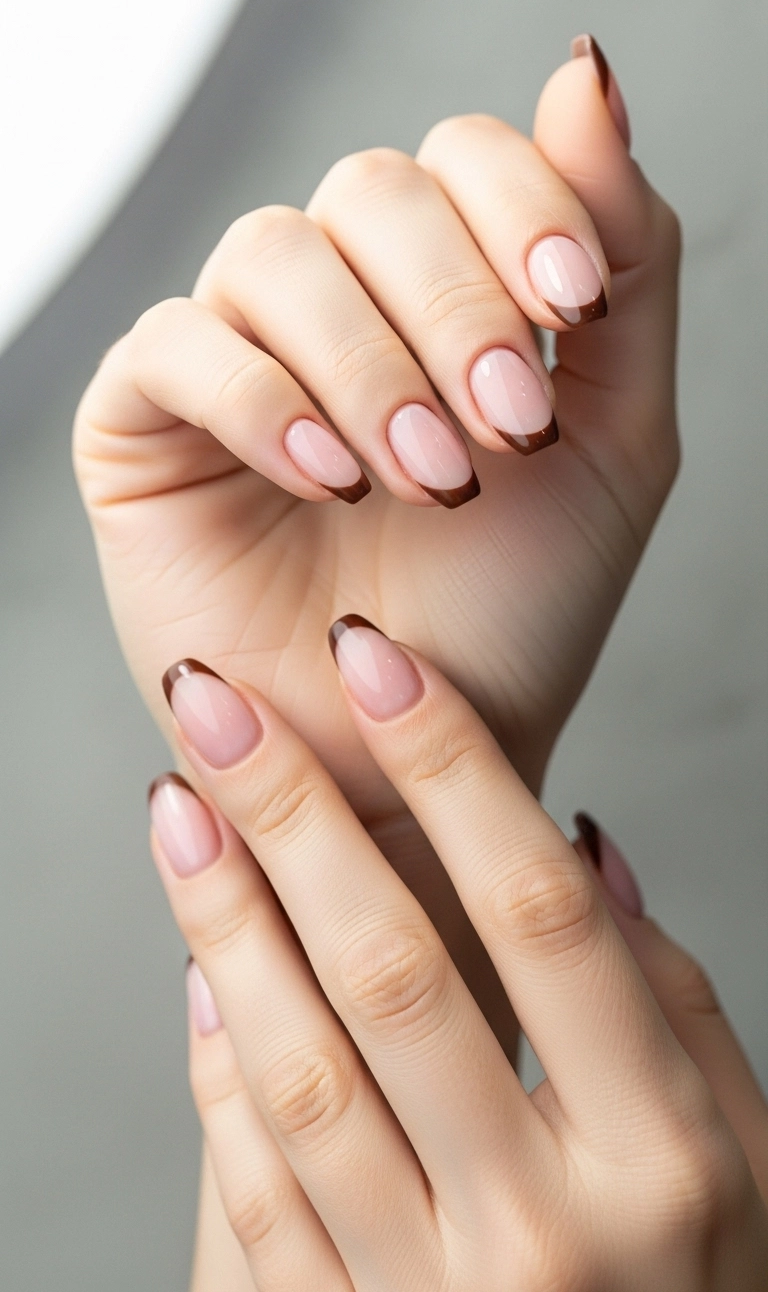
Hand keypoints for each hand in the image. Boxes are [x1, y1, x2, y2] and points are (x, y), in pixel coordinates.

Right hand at [74, 37, 680, 824]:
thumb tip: (583, 69)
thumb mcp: (617, 439)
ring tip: (425, 480)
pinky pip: (180, 344)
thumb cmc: (514, 613)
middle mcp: (339, 304)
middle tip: (505, 434)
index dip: (528, 203)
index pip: (468, 155)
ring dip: (370, 361)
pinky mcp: (145, 417)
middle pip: (373, 187)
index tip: (578, 309)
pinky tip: (328, 479)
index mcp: (445, 293)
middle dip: (456, 303)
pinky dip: (266, 400)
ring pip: (276, 252)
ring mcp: (237, 353)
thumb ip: (625, 262)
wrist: (417, 757)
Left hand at [149, 622, 767, 1288]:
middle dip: (296, 815)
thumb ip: (674, 1003)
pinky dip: (217, 1072)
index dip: (453, 769)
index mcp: (665, 1157)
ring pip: (301, 1076)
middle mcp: (548, 1231)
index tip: (378, 662)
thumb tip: (581, 848)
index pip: (540, 916)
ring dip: (226, 923)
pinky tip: (198, 968)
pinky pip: (259, 1194)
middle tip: (219, 701)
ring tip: (179, 806)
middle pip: (397, 976)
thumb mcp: (750, 1158)